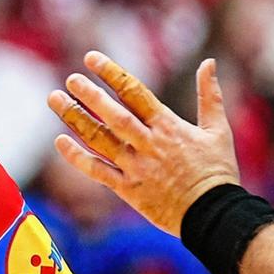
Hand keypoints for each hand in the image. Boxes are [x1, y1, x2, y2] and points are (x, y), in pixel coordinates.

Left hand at [48, 51, 241, 235]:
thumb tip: (209, 62)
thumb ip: (210, 95)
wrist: (213, 215)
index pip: (135, 92)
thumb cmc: (217, 172)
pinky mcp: (128, 189)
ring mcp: (136, 167)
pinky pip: (97, 171)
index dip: (111, 73)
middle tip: (70, 79)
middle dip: (89, 95)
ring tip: (54, 99)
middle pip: (113, 115)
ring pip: (100, 139)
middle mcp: (148, 144)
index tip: (91, 59)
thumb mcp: (218, 130)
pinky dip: (77, 158)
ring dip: (75, 119)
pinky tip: (59, 142)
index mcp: (169, 126)